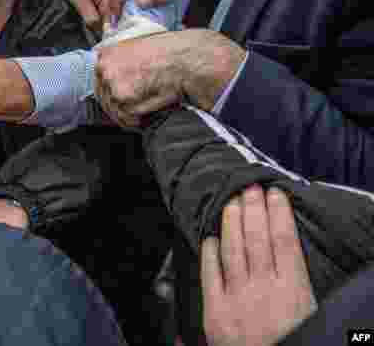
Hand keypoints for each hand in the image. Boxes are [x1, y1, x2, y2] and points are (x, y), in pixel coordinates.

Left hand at [95, 29, 244, 127]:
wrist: (185, 59)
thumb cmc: (169, 53)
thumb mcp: (139, 48)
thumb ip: (122, 61)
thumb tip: (116, 79)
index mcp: (106, 53)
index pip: (99, 81)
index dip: (111, 94)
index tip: (119, 101)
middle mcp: (104, 66)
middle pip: (104, 97)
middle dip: (117, 107)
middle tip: (131, 113)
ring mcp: (111, 81)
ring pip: (113, 108)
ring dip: (126, 116)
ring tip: (140, 115)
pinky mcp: (122, 96)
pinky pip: (125, 116)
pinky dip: (135, 121)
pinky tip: (144, 117)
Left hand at [202, 187, 316, 345]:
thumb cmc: (295, 343)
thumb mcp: (309, 315)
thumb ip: (296, 286)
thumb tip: (288, 257)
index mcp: (294, 291)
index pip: (285, 242)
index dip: (278, 214)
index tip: (275, 194)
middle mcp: (265, 289)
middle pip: (257, 238)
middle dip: (252, 209)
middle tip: (249, 187)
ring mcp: (238, 298)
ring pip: (233, 249)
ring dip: (231, 222)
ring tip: (231, 202)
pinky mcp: (216, 311)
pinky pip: (210, 274)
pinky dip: (209, 252)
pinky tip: (210, 237)